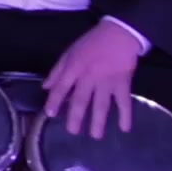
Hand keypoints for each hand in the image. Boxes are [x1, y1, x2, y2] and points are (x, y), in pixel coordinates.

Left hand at [44, 23, 140, 137]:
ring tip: (96, 136)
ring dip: (98, 121)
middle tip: (73, 132)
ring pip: (101, 104)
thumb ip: (57, 71)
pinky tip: (124, 128)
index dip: (55, 100)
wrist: (119, 34)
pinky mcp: (123, 83)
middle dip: (76, 117)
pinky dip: (125, 115)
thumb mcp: (69, 53)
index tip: (50, 114)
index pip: (61, 87)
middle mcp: (89, 77)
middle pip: (81, 100)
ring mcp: (107, 81)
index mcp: (74, 68)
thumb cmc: (91, 43)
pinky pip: (124, 101)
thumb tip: (46, 88)